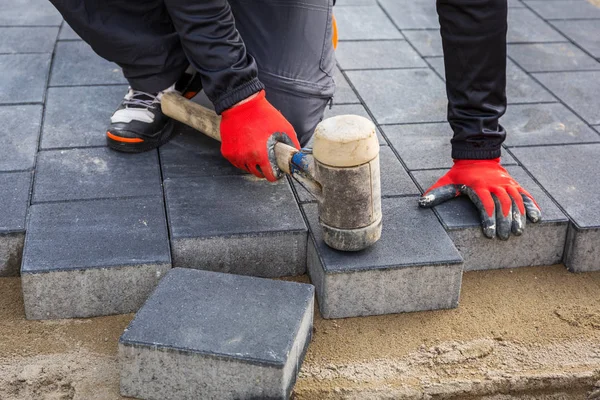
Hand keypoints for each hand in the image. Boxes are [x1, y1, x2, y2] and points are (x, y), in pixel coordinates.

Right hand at [220, 90, 299, 181]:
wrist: (241, 105)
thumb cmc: (263, 115)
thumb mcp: (284, 128)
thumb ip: (292, 144)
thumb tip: (297, 155)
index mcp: (261, 154)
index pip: (269, 176)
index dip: (275, 174)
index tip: (276, 170)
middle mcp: (246, 158)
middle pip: (257, 174)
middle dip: (264, 169)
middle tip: (267, 159)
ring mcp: (235, 156)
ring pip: (246, 168)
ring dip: (252, 164)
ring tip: (256, 150)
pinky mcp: (226, 152)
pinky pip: (236, 162)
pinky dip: (242, 158)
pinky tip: (246, 147)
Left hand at [418, 158, 541, 238]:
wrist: (477, 154)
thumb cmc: (460, 173)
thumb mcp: (447, 181)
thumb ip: (437, 193)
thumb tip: (422, 203)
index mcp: (479, 185)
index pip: (486, 204)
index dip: (488, 219)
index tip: (489, 233)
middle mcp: (495, 184)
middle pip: (503, 205)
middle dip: (504, 222)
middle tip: (505, 237)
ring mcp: (506, 183)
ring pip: (516, 201)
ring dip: (519, 217)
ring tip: (519, 232)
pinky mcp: (514, 184)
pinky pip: (525, 195)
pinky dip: (532, 206)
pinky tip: (537, 219)